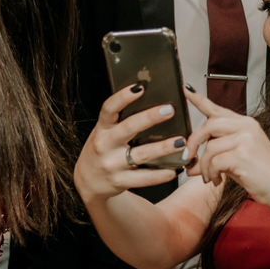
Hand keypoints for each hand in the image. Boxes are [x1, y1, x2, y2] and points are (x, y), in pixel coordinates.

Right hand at [75, 83, 187, 202]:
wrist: (88, 181)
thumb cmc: (102, 150)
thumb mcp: (105, 133)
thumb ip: (121, 121)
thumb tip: (150, 100)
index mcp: (102, 129)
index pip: (109, 108)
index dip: (123, 96)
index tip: (140, 87)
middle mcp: (105, 145)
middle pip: (129, 128)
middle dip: (150, 118)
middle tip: (170, 109)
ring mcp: (112, 164)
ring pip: (141, 154)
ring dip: (163, 147)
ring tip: (181, 141)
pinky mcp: (120, 181)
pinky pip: (144, 178)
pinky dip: (161, 174)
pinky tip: (174, 169)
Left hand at [183, 88, 269, 206]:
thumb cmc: (261, 174)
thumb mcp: (235, 160)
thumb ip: (213, 156)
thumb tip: (190, 165)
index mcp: (246, 124)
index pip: (218, 109)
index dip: (199, 99)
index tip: (185, 89)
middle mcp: (247, 127)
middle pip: (209, 125)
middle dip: (194, 142)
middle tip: (189, 158)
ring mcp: (246, 139)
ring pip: (210, 147)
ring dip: (204, 166)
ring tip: (210, 177)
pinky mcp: (242, 155)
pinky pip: (214, 162)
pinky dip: (211, 173)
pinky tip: (218, 180)